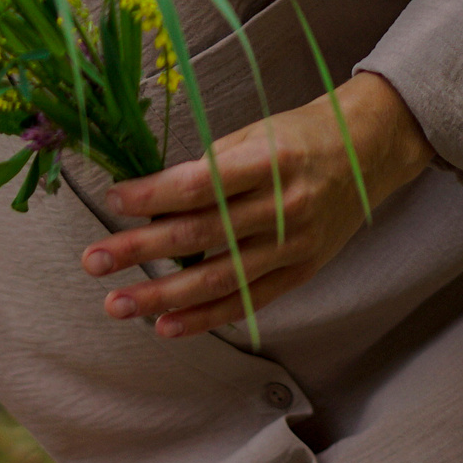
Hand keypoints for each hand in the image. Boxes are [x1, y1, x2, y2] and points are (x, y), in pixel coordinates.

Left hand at [82, 71, 435, 338]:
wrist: (368, 151)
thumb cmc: (298, 137)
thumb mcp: (252, 136)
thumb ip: (207, 171)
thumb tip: (150, 206)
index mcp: (269, 162)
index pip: (200, 185)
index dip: (153, 196)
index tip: (112, 201)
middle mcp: (285, 207)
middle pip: (202, 235)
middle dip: (141, 250)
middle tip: (93, 260)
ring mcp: (295, 245)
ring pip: (220, 278)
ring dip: (163, 295)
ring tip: (116, 304)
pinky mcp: (302, 272)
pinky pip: (248, 301)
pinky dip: (205, 317)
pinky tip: (166, 326)